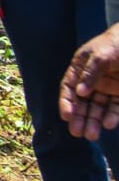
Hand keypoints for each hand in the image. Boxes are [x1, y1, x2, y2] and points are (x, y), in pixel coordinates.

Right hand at [62, 23, 118, 139]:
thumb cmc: (113, 45)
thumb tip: (80, 92)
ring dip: (93, 121)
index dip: (67, 102)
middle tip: (77, 132)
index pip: (69, 88)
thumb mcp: (99, 56)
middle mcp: (91, 82)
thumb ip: (90, 73)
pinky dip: (111, 117)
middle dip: (79, 117)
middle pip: (82, 102)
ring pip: (97, 109)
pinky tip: (108, 124)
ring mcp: (107, 89)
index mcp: (80, 69)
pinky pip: (114, 108)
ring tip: (91, 135)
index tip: (66, 116)